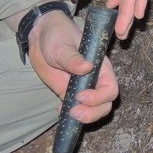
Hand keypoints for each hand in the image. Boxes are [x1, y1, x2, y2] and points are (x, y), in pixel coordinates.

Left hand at [28, 9, 118, 123]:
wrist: (41, 38)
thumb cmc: (58, 35)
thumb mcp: (63, 46)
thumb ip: (73, 58)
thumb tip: (87, 67)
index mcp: (100, 66)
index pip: (110, 88)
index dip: (99, 97)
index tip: (80, 95)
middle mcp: (95, 79)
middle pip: (105, 104)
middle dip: (93, 112)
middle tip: (74, 112)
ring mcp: (82, 88)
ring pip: (93, 110)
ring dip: (85, 117)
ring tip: (69, 114)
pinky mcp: (68, 93)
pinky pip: (76, 109)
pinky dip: (70, 116)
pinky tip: (59, 111)